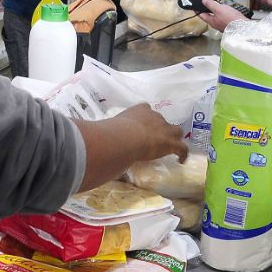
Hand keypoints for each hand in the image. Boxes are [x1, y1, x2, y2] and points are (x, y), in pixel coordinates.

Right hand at [73, 103, 187, 190]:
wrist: (127, 137)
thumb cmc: (114, 132)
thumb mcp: (109, 129)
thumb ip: (104, 133)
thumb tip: (88, 139)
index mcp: (139, 110)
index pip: (146, 110)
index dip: (146, 119)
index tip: (143, 126)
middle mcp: (154, 116)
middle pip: (162, 120)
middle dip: (161, 128)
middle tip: (156, 138)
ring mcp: (164, 129)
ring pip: (175, 132)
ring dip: (173, 138)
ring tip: (171, 146)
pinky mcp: (171, 143)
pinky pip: (182, 148)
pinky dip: (182, 154)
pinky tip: (181, 161)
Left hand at [196, 0, 247, 31]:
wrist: (244, 27)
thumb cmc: (231, 20)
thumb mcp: (218, 9)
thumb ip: (210, 4)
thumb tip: (203, 0)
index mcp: (211, 21)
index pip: (201, 15)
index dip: (197, 9)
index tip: (194, 6)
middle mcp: (216, 24)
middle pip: (209, 16)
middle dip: (208, 9)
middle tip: (206, 4)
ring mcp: (223, 24)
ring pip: (217, 17)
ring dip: (217, 11)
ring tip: (218, 5)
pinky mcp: (230, 24)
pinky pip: (225, 17)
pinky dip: (224, 13)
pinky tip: (228, 10)